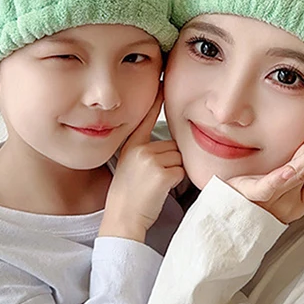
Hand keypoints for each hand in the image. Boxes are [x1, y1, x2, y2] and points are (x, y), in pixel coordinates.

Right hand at [100, 86, 184, 242]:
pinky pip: (181, 171)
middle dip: (170, 160)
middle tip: (153, 179)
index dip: (154, 102)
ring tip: (155, 184)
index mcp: (131, 146)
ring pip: (178, 158)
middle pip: (172, 146)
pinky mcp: (162, 174)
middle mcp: (140, 149)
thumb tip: (170, 146)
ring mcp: (150, 160)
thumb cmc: (128, 196)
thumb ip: (145, 152)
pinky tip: (160, 190)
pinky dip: (176, 182)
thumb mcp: (130, 166)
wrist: (122, 219)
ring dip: (174, 171)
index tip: (161, 84)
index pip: (145, 119)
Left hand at [225, 112, 303, 223]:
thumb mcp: (277, 188)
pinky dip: (281, 179)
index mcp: (300, 196)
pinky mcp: (252, 197)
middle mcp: (292, 200)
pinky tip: (291, 171)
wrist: (222, 226)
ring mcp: (275, 199)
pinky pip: (269, 187)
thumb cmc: (247, 203)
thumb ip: (297, 171)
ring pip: (302, 172)